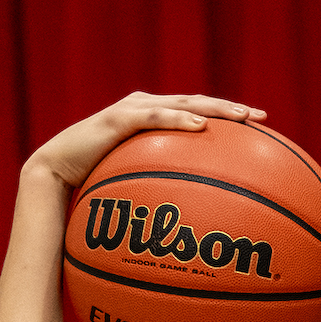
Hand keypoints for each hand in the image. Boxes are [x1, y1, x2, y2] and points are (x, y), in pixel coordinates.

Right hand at [24, 93, 266, 191]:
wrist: (57, 169)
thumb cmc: (97, 179)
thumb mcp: (139, 183)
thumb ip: (165, 187)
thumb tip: (198, 218)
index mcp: (156, 118)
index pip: (199, 114)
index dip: (230, 117)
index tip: (263, 127)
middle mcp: (148, 106)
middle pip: (198, 103)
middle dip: (231, 109)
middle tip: (262, 118)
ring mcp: (132, 109)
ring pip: (182, 104)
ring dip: (213, 109)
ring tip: (241, 117)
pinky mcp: (116, 119)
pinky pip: (152, 117)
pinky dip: (177, 119)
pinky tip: (200, 127)